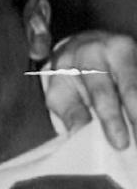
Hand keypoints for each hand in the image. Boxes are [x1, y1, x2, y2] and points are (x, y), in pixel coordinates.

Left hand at [44, 31, 136, 149]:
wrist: (84, 45)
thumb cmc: (70, 74)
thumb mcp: (60, 90)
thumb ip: (71, 110)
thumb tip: (79, 132)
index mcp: (89, 56)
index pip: (102, 93)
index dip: (112, 120)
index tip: (119, 143)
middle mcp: (115, 49)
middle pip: (130, 88)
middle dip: (135, 118)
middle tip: (136, 144)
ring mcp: (134, 50)